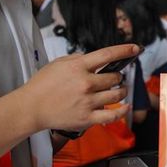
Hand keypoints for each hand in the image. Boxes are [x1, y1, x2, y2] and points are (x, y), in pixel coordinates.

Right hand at [19, 44, 139, 131]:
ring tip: (120, 90)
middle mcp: (85, 83)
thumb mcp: (58, 63)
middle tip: (115, 78)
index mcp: (78, 67)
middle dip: (117, 77)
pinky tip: (125, 106)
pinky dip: (122, 110)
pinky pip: (112, 115)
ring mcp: (87, 101)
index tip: (135, 49)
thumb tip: (93, 58)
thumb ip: (77, 59)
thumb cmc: (42, 85)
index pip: (107, 55)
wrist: (31, 108)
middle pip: (114, 77)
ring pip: (116, 94)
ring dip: (121, 91)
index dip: (124, 50)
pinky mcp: (87, 118)